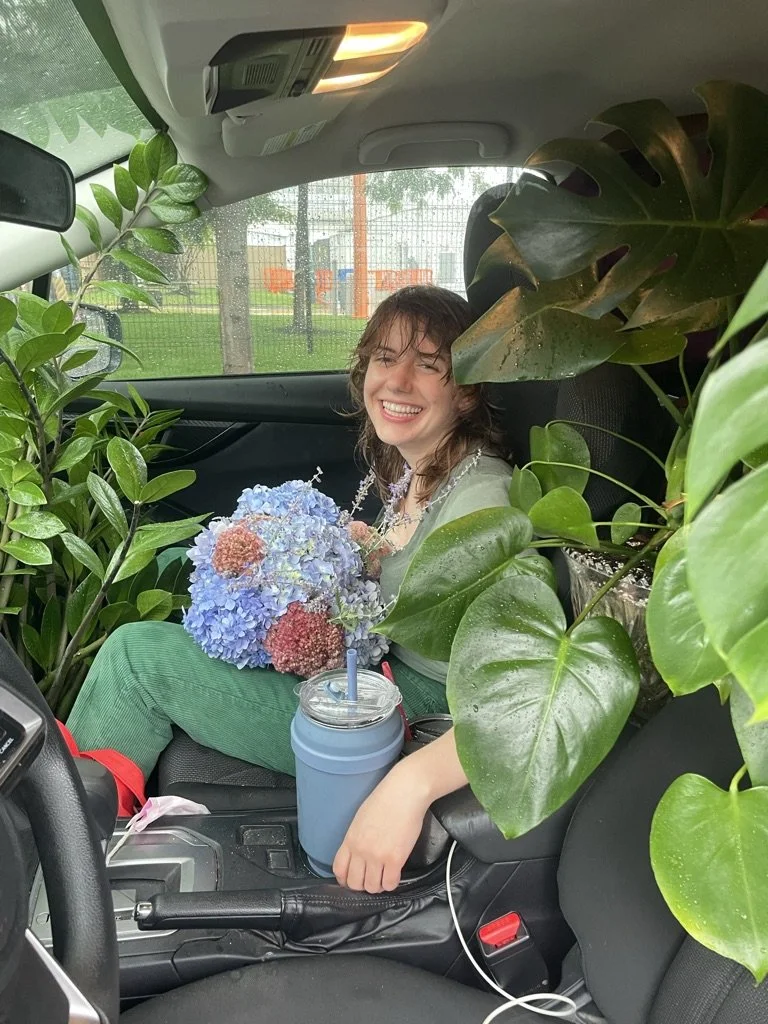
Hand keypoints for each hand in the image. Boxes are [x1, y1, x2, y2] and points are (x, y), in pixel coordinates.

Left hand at [333, 762, 429, 892]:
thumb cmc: (385, 800)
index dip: (345, 880)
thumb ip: (356, 839)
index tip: (351, 880)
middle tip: (371, 879)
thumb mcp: (361, 819)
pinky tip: (394, 875)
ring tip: (383, 877)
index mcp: (350, 839)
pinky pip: (390, 884)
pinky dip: (391, 883)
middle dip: (362, 885)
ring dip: (378, 886)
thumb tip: (357, 855)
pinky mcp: (396, 859)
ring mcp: (378, 856)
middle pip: (354, 883)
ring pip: (372, 887)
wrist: (405, 792)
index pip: (339, 870)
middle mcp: (361, 851)